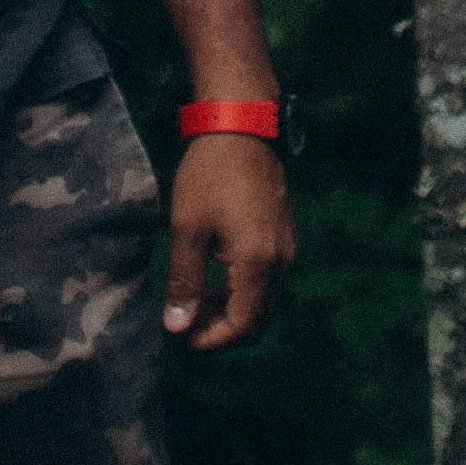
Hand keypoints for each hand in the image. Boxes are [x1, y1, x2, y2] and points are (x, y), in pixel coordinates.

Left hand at [161, 129, 293, 354]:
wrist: (242, 125)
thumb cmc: (210, 173)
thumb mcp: (188, 226)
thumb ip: (184, 280)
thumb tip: (177, 327)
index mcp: (259, 263)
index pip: (242, 326)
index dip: (211, 340)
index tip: (182, 336)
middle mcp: (282, 261)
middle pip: (257, 320)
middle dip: (222, 330)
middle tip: (187, 322)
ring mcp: (289, 248)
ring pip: (265, 302)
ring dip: (233, 310)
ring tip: (198, 299)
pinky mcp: (287, 235)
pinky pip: (270, 280)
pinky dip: (245, 290)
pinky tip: (218, 274)